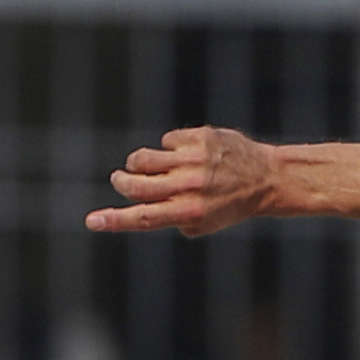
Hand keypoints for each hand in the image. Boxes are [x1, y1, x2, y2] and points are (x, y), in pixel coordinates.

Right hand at [88, 127, 281, 236]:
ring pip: (143, 158)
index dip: (114, 220)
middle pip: (134, 183)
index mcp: (190, 213)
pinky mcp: (199, 138)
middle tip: (121, 179)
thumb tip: (143, 208)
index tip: (91, 221)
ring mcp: (193, 160)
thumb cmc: (233, 204)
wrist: (268, 179)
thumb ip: (175, 218)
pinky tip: (187, 153)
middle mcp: (189, 187)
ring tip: (148, 165)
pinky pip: (167, 141)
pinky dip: (170, 148)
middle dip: (121, 181)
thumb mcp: (208, 221)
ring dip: (138, 162)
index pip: (143, 218)